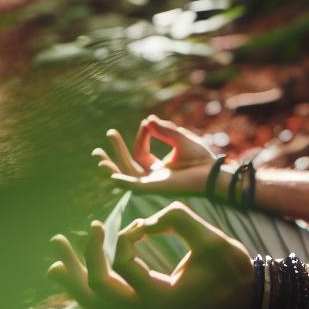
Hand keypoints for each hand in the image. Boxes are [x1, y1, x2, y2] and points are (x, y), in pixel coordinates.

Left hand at [47, 202, 253, 308]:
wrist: (244, 292)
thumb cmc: (230, 266)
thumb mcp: (210, 237)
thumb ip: (177, 219)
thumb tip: (145, 220)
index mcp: (160, 298)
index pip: (124, 267)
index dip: (127, 237)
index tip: (145, 223)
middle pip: (98, 291)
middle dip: (83, 260)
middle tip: (86, 229)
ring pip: (96, 303)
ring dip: (74, 280)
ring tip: (55, 260)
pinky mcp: (142, 305)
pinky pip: (105, 301)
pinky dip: (86, 286)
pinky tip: (72, 272)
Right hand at [92, 115, 217, 194]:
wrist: (210, 172)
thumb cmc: (201, 158)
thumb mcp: (180, 139)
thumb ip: (164, 130)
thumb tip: (147, 120)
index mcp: (159, 167)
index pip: (141, 152)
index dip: (141, 136)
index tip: (146, 123)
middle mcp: (153, 177)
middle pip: (128, 164)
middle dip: (116, 150)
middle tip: (109, 133)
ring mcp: (152, 184)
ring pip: (126, 175)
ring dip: (111, 165)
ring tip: (97, 154)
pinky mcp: (153, 189)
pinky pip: (133, 186)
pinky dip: (121, 181)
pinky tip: (110, 173)